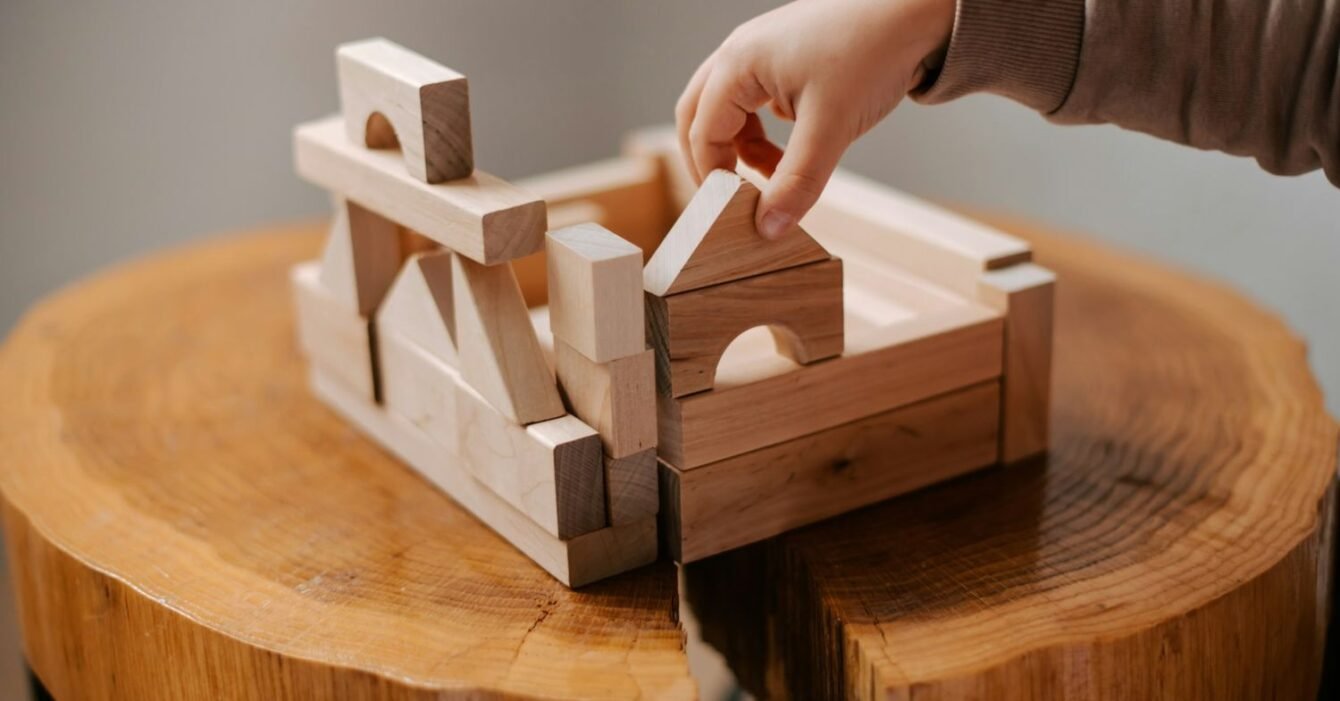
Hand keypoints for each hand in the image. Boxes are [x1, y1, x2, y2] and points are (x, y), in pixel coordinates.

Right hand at [676, 0, 954, 237]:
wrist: (918, 11)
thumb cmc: (873, 53)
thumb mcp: (831, 129)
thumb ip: (796, 184)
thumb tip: (769, 228)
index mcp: (738, 63)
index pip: (702, 132)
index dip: (713, 177)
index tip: (735, 212)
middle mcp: (741, 51)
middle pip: (698, 115)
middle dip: (712, 161)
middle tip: (733, 201)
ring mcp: (761, 51)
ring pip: (726, 109)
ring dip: (741, 148)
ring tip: (777, 175)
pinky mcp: (785, 57)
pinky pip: (754, 100)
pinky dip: (763, 131)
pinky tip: (794, 147)